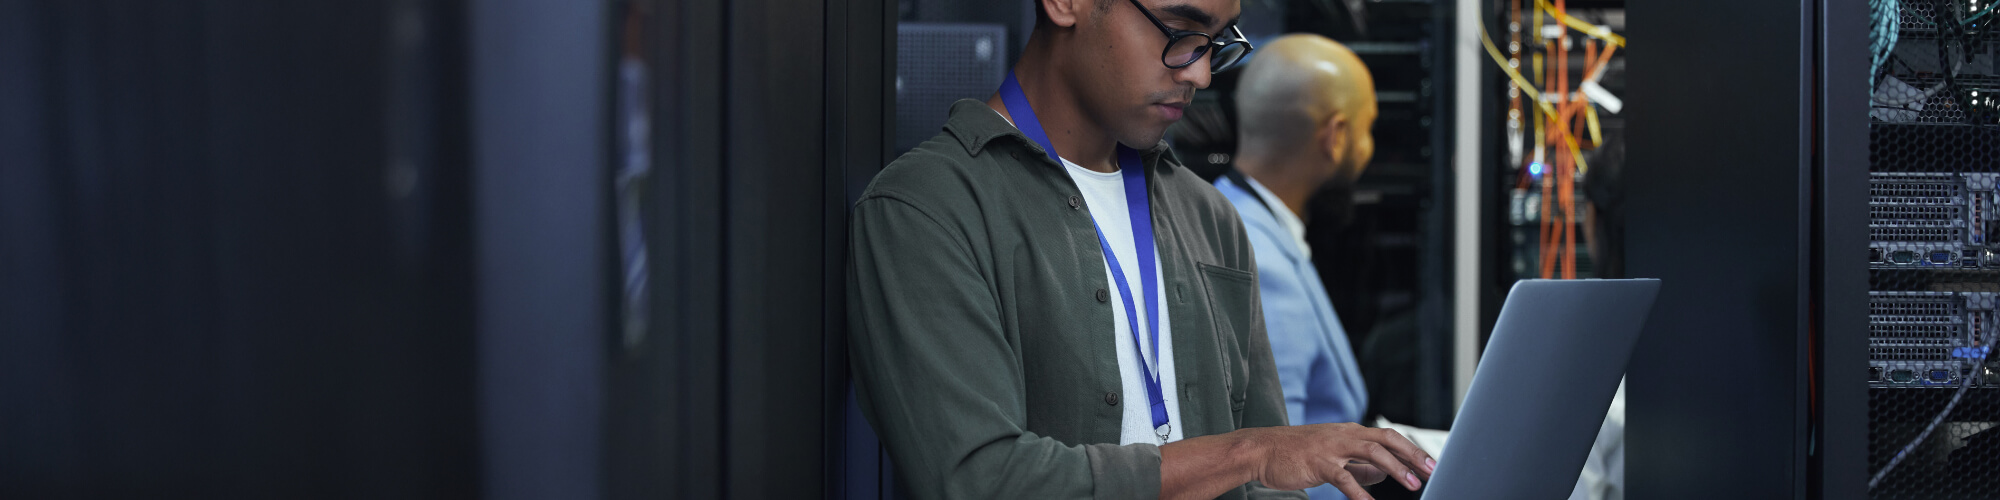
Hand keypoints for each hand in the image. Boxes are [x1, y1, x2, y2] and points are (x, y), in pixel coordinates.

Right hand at [1247, 423, 1436, 499]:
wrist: (1261, 450)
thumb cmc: (1297, 454)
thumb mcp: (1333, 457)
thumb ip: (1359, 465)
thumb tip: (1385, 474)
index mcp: (1350, 432)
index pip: (1388, 437)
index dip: (1411, 450)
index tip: (1431, 465)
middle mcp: (1344, 435)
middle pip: (1386, 440)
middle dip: (1412, 455)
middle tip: (1430, 472)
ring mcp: (1331, 447)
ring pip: (1371, 452)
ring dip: (1394, 468)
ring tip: (1411, 485)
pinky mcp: (1317, 463)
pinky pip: (1343, 477)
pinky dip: (1359, 491)